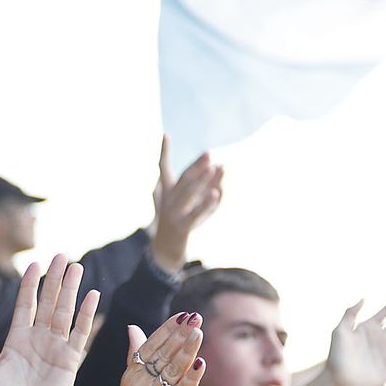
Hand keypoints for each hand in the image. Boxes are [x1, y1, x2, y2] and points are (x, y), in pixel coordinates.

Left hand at [0, 255, 98, 385]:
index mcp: (16, 339)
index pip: (25, 304)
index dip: (30, 284)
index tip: (34, 264)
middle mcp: (38, 338)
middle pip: (48, 301)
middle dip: (54, 278)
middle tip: (61, 255)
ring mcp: (55, 347)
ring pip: (65, 311)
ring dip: (71, 289)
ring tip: (77, 266)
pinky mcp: (70, 358)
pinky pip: (80, 332)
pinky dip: (86, 314)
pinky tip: (92, 295)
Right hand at [150, 137, 223, 272]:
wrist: (166, 250)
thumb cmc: (180, 221)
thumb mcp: (192, 201)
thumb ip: (206, 184)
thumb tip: (222, 167)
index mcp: (167, 191)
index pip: (163, 168)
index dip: (163, 152)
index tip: (166, 134)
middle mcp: (168, 200)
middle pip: (183, 180)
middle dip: (196, 166)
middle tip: (209, 154)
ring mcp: (173, 214)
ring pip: (188, 195)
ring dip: (201, 181)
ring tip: (214, 168)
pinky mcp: (181, 227)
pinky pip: (194, 215)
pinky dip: (205, 204)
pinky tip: (216, 193)